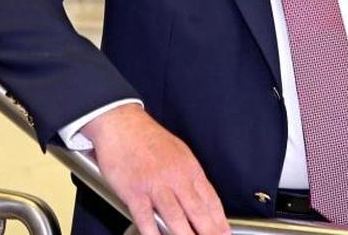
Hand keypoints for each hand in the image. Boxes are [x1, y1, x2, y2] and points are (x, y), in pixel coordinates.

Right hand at [82, 104, 229, 234]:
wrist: (123, 124)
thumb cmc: (148, 138)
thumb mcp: (179, 153)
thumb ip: (189, 177)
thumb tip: (200, 198)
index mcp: (189, 168)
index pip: (210, 199)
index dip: (219, 219)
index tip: (224, 232)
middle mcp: (176, 177)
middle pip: (198, 210)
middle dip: (209, 230)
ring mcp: (155, 185)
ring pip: (175, 217)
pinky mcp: (134, 191)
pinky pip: (145, 217)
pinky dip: (152, 232)